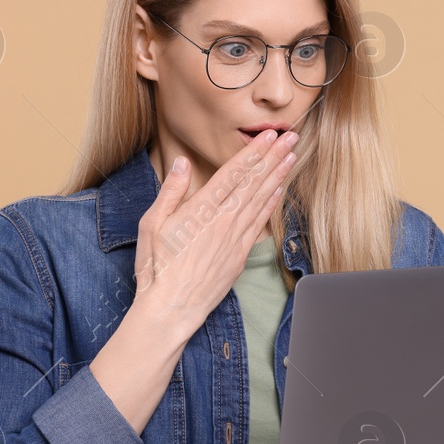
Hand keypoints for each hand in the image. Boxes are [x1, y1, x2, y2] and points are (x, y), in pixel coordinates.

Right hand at [133, 129, 297, 339]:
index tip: (269, 135)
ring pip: (261, 199)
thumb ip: (170, 191)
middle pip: (253, 182)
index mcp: (201, 209)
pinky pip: (260, 222)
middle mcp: (223, 221)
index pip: (233, 173)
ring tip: (292, 156)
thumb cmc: (156, 267)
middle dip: (273, 157)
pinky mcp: (240, 254)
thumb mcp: (152, 224)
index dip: (253, 152)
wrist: (171, 308)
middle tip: (291, 137)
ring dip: (278, 175)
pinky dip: (272, 203)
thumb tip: (181, 163)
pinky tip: (280, 190)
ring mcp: (235, 238)